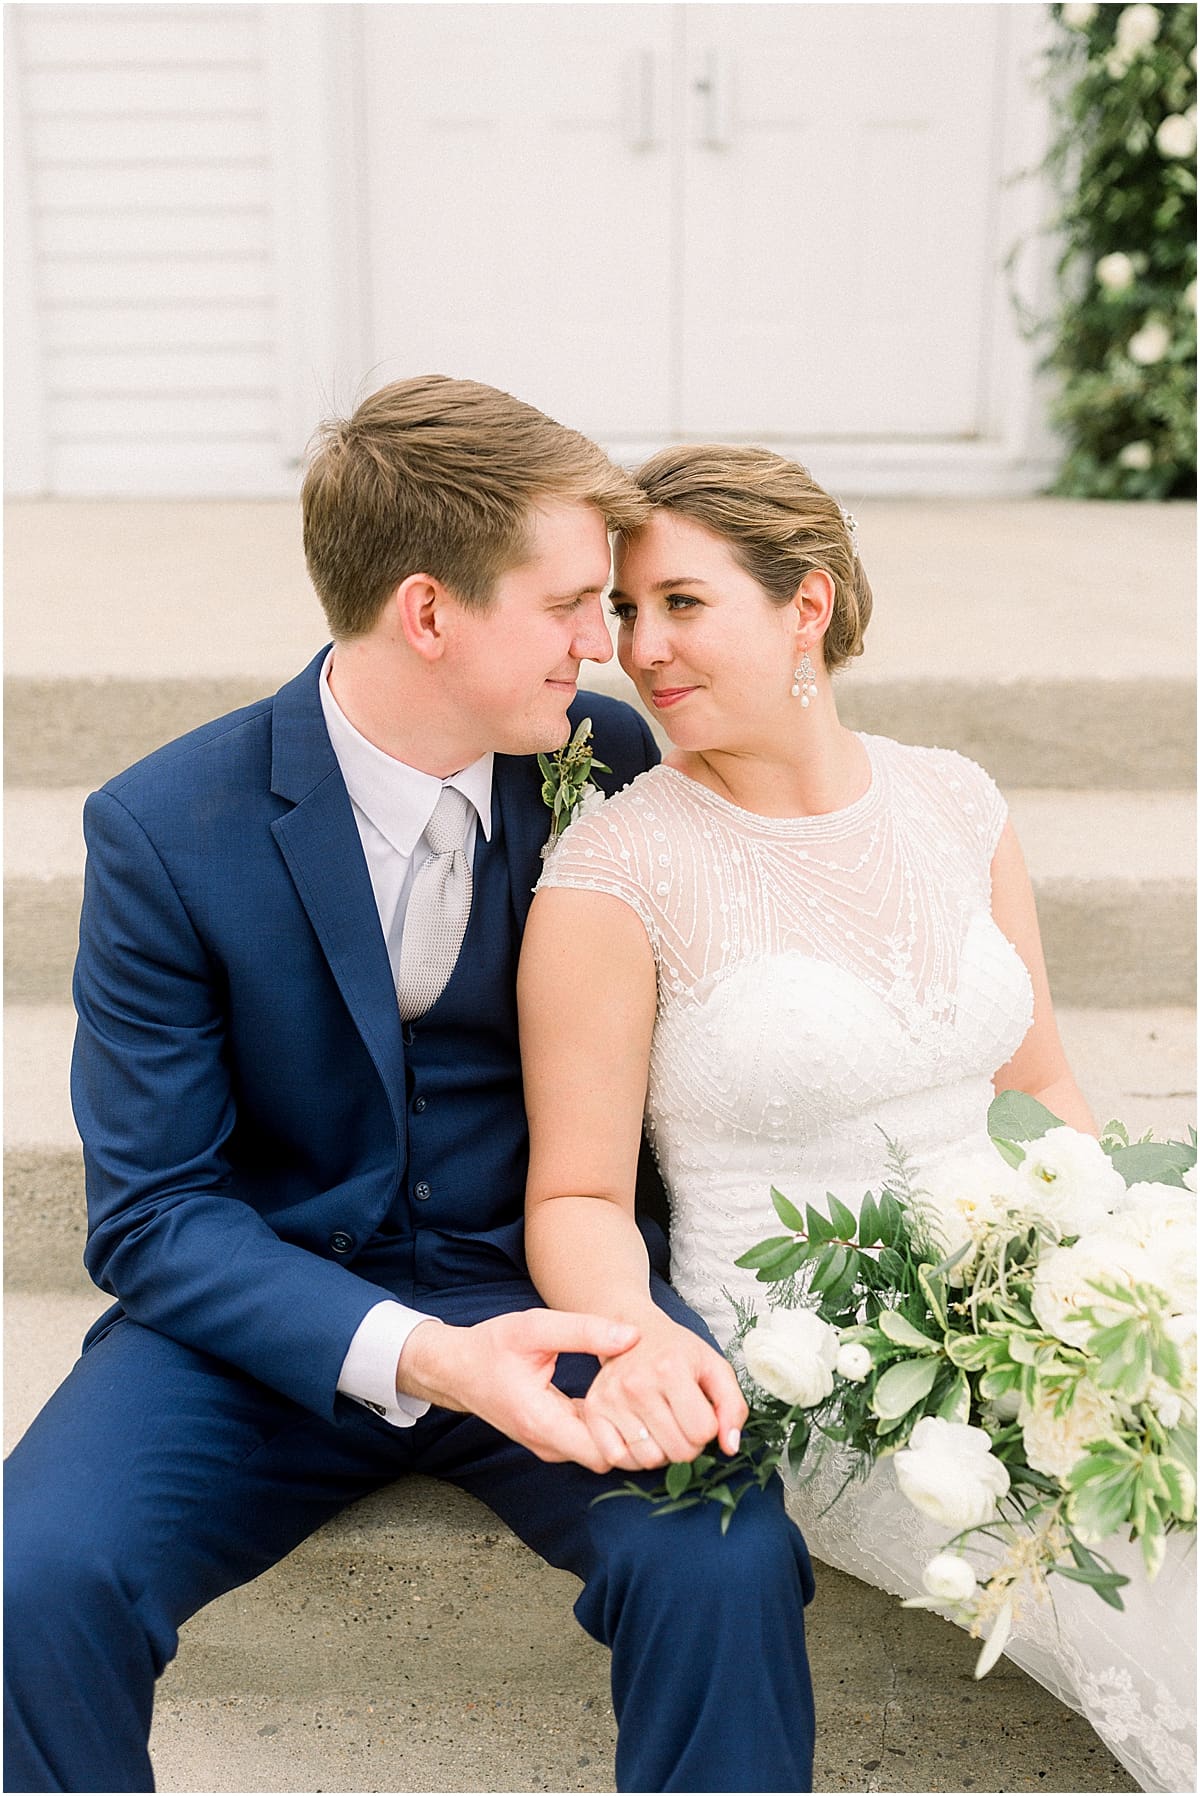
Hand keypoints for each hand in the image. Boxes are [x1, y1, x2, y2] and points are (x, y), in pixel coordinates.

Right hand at [396, 1310, 640, 1472]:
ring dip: (622, 1430)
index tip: (649, 1404)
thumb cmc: (492, 1346)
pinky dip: (606, 1426)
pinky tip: (617, 1398)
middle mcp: (547, 1443)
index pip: (604, 1453)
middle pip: (608, 1457)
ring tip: (640, 1396)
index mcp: (542, 1421)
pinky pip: (588, 1443)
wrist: (457, 1368)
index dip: (632, 1433)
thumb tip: (633, 1336)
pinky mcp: (552, 1439)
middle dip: (634, 1434)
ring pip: (600, 1453)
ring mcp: (549, 1445)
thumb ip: (584, 1331)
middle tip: (654, 1399)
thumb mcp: (535, 1328)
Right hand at [581, 1314, 746, 1472]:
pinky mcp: (593, 1410)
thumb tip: (729, 1447)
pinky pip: (617, 1459)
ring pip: (650, 1461)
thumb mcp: (715, 1368)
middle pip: (679, 1451)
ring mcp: (611, 1398)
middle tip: (681, 1419)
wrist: (633, 1330)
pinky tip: (640, 1436)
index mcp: (671, 1368)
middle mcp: (637, 1383)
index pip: (703, 1432)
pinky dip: (633, 1457)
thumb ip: (732, 1407)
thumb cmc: (677, 1351)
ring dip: (661, 1451)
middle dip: (688, 1442)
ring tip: (661, 1426)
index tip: (698, 1410)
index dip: (707, 1427)